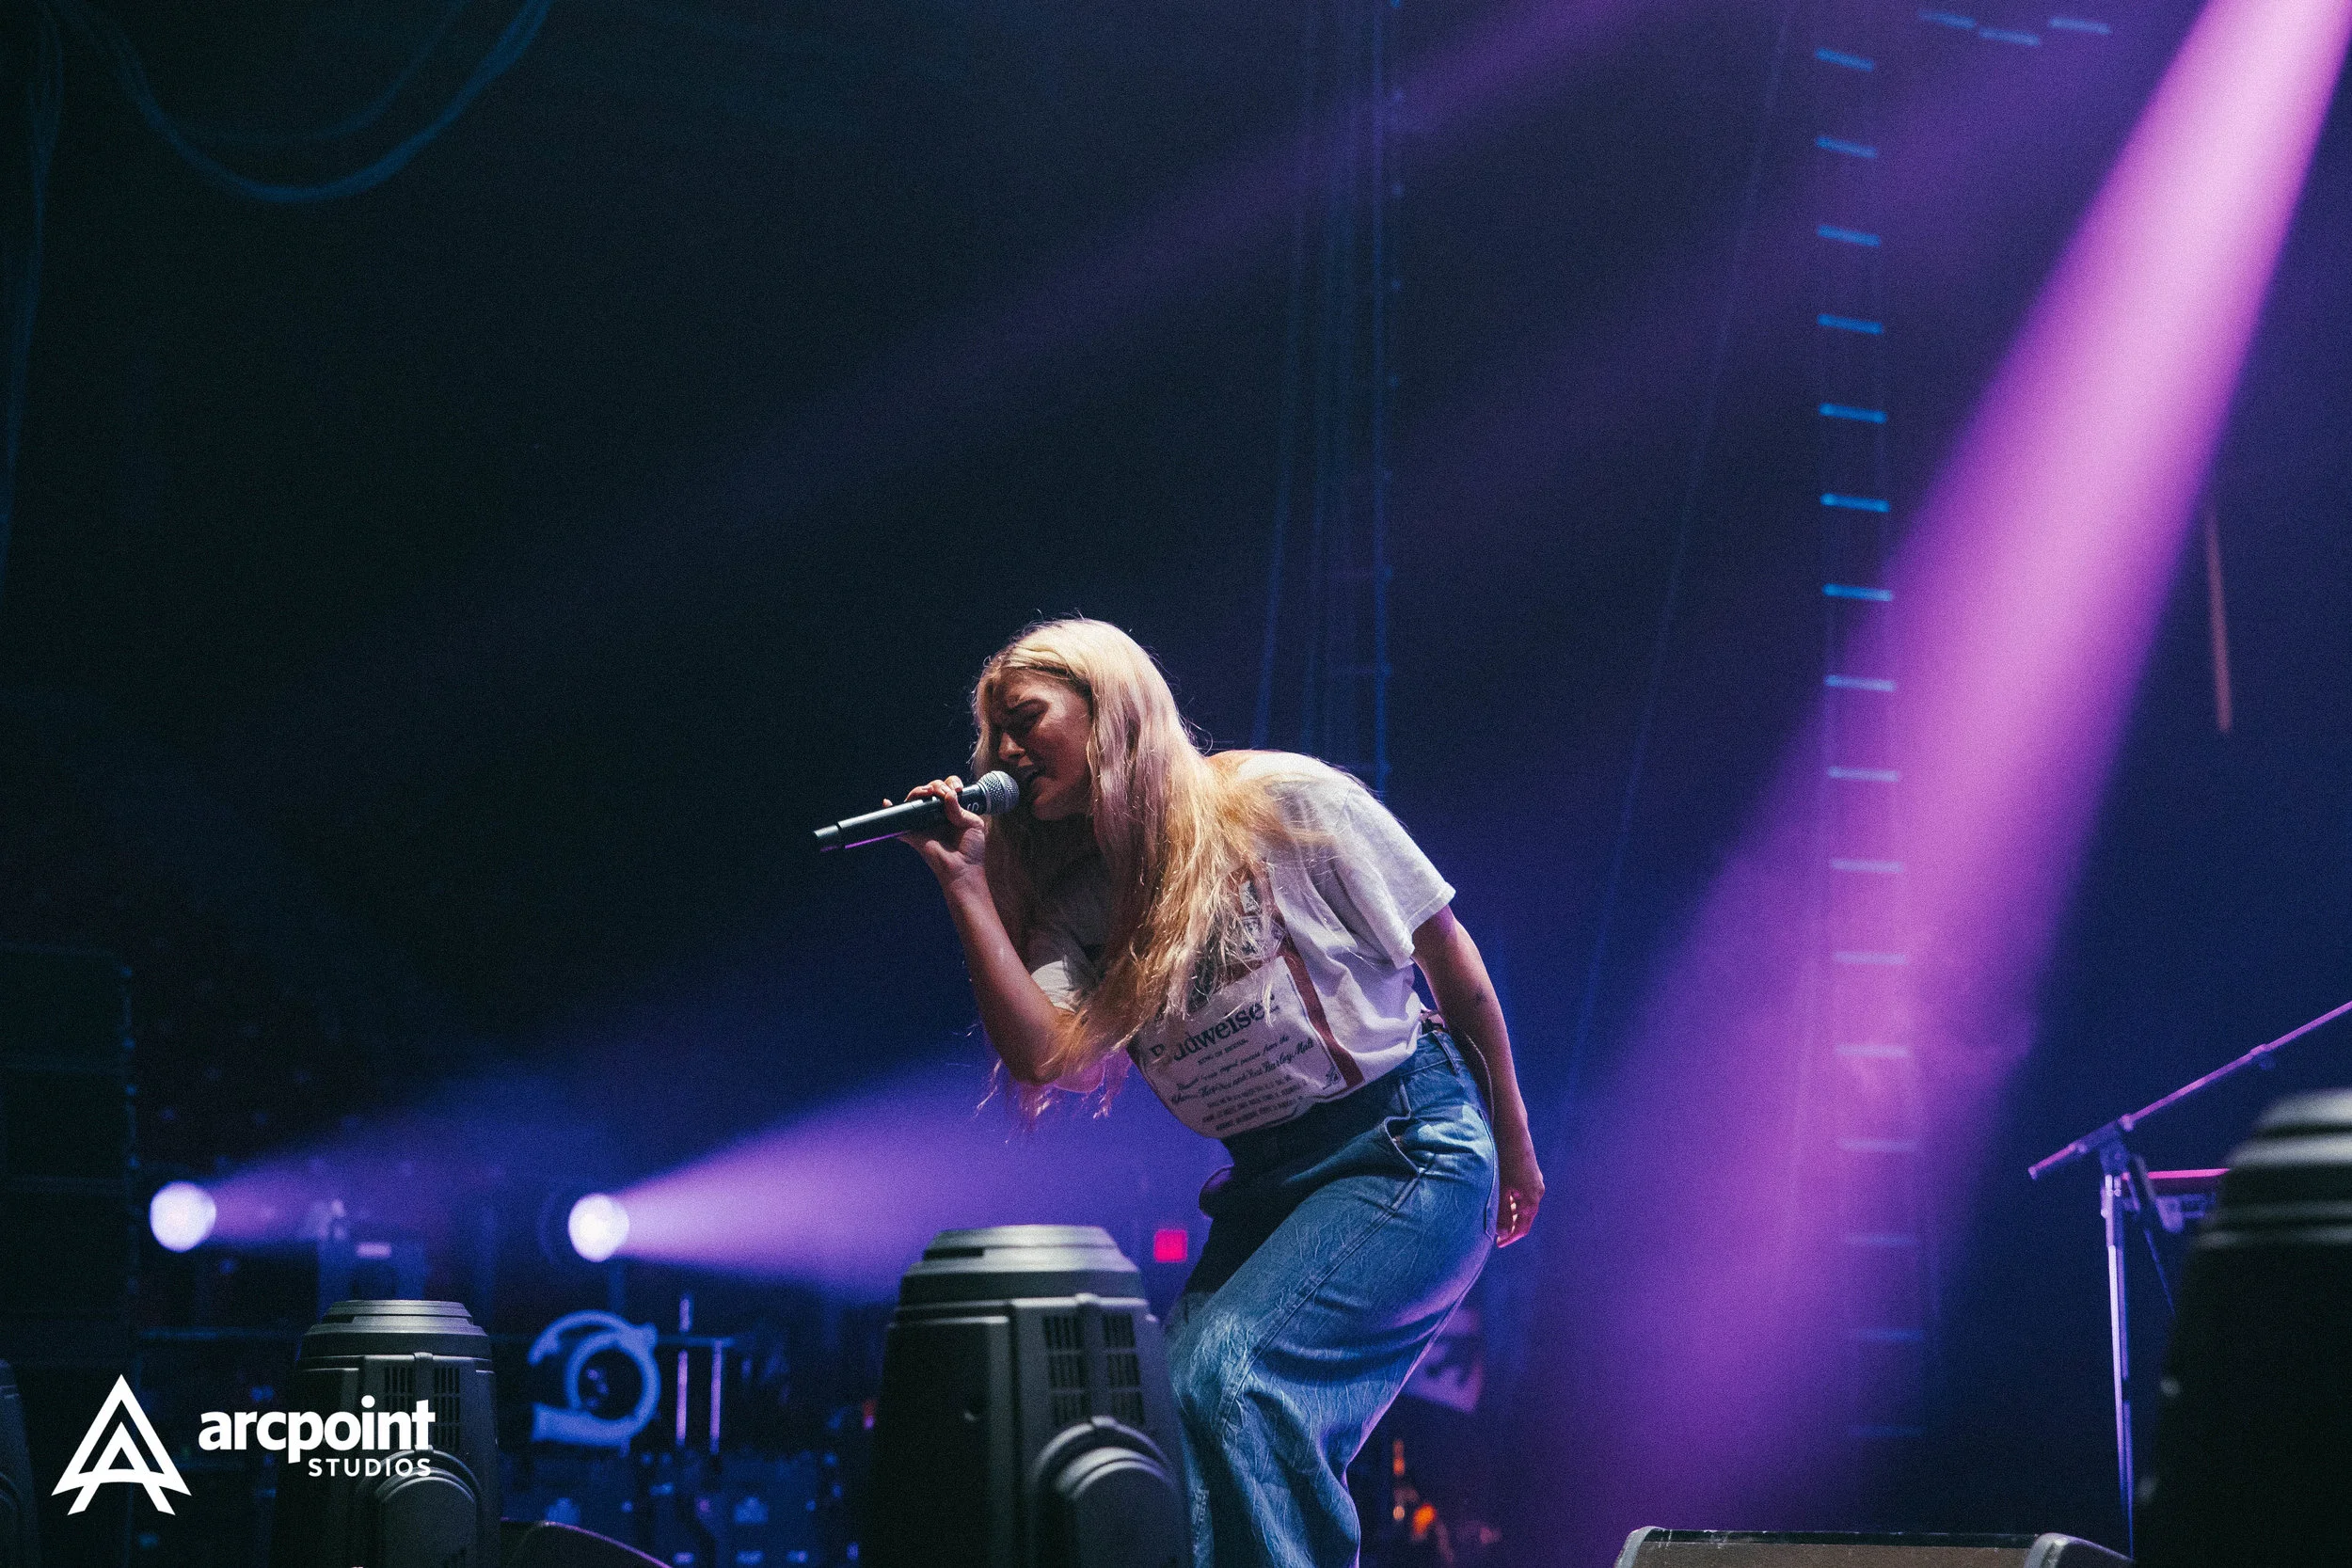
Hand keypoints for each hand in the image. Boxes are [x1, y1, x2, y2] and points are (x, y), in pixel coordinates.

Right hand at [894, 776, 988, 888]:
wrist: (963, 869)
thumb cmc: (971, 849)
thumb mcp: (973, 824)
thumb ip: (960, 809)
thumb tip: (948, 794)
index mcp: (952, 810)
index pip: (947, 788)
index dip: (951, 783)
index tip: (958, 790)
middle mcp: (936, 814)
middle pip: (930, 790)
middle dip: (937, 786)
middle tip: (945, 793)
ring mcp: (924, 822)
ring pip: (915, 799)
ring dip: (919, 791)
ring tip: (929, 792)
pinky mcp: (913, 833)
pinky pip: (899, 821)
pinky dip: (890, 810)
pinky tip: (887, 802)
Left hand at [1495, 1130, 1544, 1246]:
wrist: (1513, 1132)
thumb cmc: (1505, 1159)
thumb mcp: (1500, 1188)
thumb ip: (1501, 1212)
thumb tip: (1503, 1233)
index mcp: (1532, 1198)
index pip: (1523, 1226)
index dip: (1511, 1237)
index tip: (1498, 1244)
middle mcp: (1537, 1191)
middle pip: (1524, 1216)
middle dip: (1510, 1226)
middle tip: (1495, 1233)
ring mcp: (1535, 1181)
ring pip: (1523, 1204)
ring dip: (1511, 1213)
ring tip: (1496, 1218)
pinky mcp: (1531, 1173)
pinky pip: (1523, 1194)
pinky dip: (1513, 1201)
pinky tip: (1502, 1198)